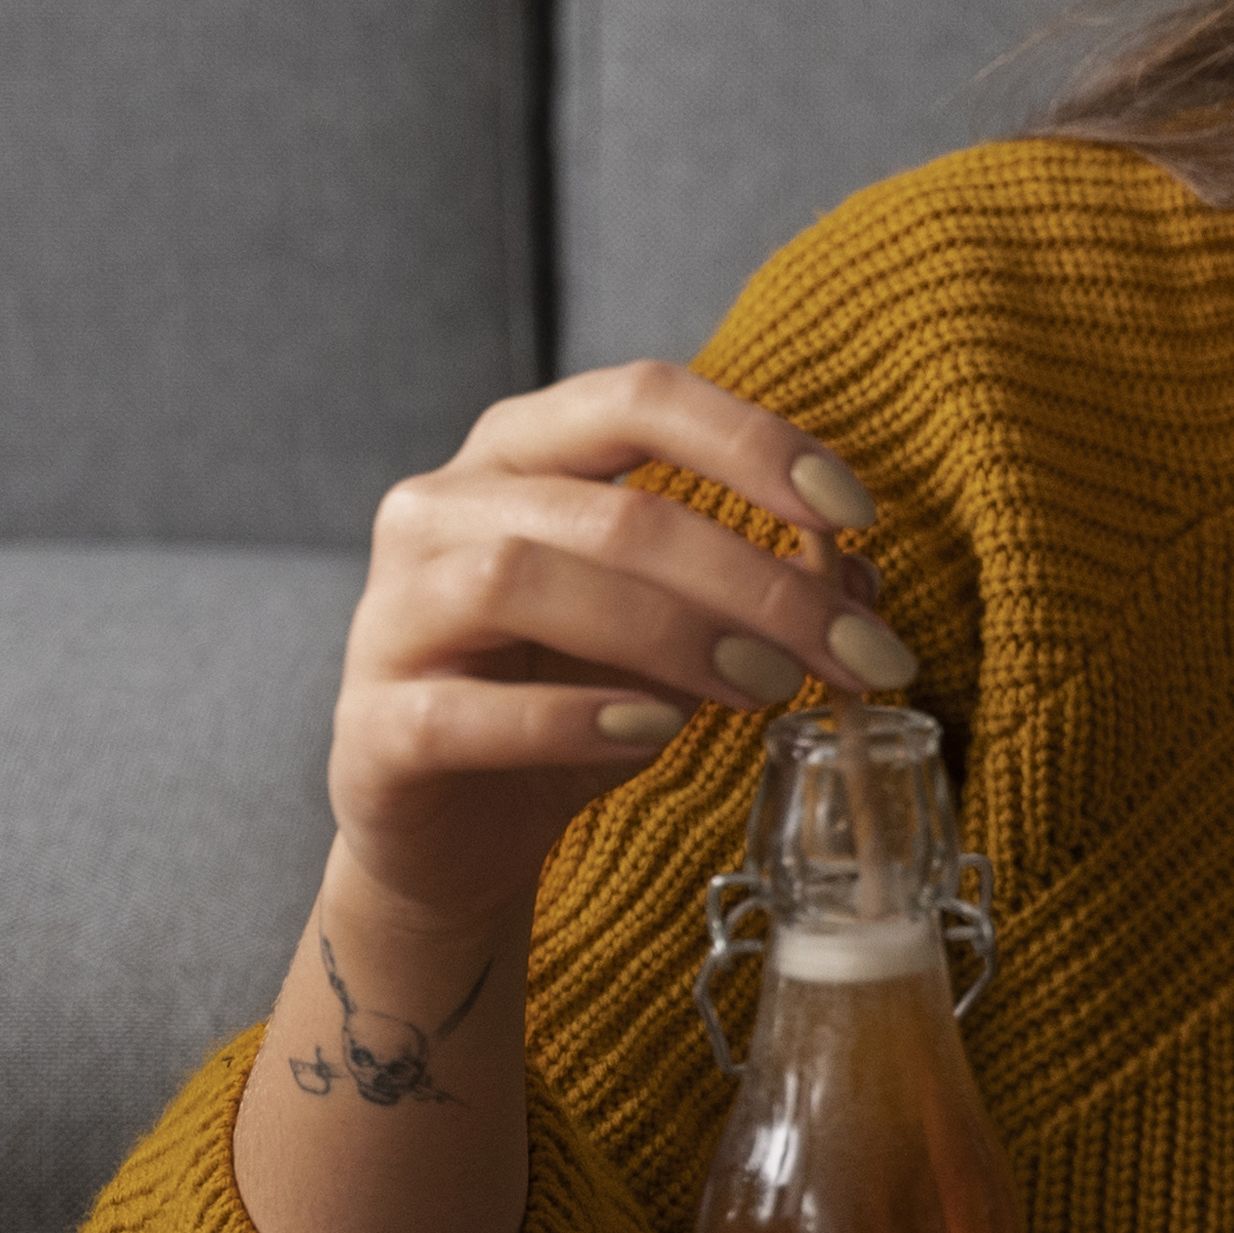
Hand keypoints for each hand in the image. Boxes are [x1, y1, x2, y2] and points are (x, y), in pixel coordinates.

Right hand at [321, 361, 916, 937]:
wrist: (456, 835)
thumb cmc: (571, 701)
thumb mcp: (681, 637)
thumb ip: (759, 594)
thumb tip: (862, 579)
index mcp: (521, 452)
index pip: (640, 398)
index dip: (755, 443)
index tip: (856, 513)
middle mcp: (440, 508)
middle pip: (611, 511)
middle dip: (756, 583)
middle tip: (852, 653)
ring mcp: (393, 613)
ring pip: (524, 582)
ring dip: (672, 635)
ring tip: (767, 690)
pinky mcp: (372, 724)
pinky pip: (465, 710)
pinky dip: (572, 718)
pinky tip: (654, 733)